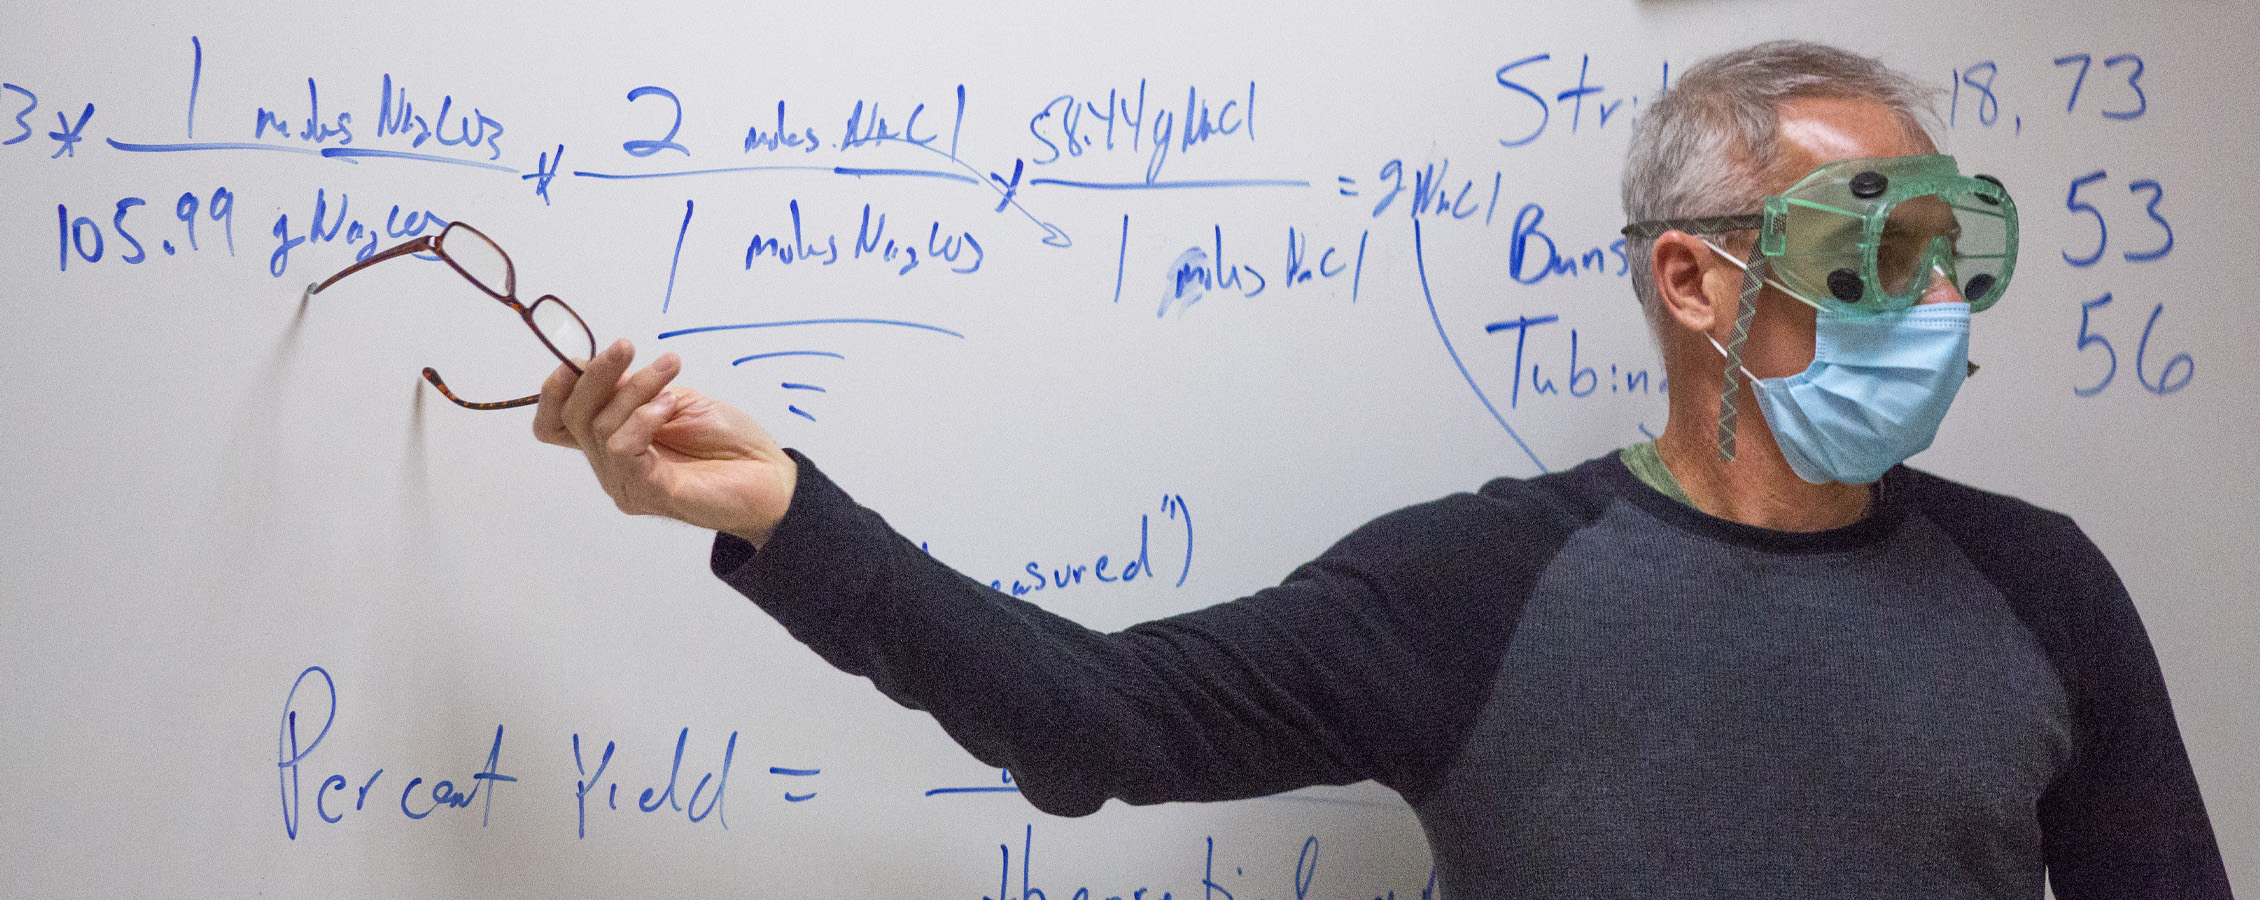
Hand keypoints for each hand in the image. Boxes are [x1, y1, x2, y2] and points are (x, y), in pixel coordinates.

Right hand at [534, 339, 797, 546]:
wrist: (770, 476)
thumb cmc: (728, 441)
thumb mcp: (675, 400)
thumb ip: (633, 390)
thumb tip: (595, 366)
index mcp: (612, 440)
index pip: (555, 422)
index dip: (555, 389)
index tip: (580, 356)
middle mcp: (610, 464)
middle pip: (572, 417)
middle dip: (596, 374)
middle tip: (626, 346)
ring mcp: (625, 481)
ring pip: (599, 427)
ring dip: (634, 389)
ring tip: (670, 371)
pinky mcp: (647, 492)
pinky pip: (621, 449)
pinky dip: (642, 418)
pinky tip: (669, 406)